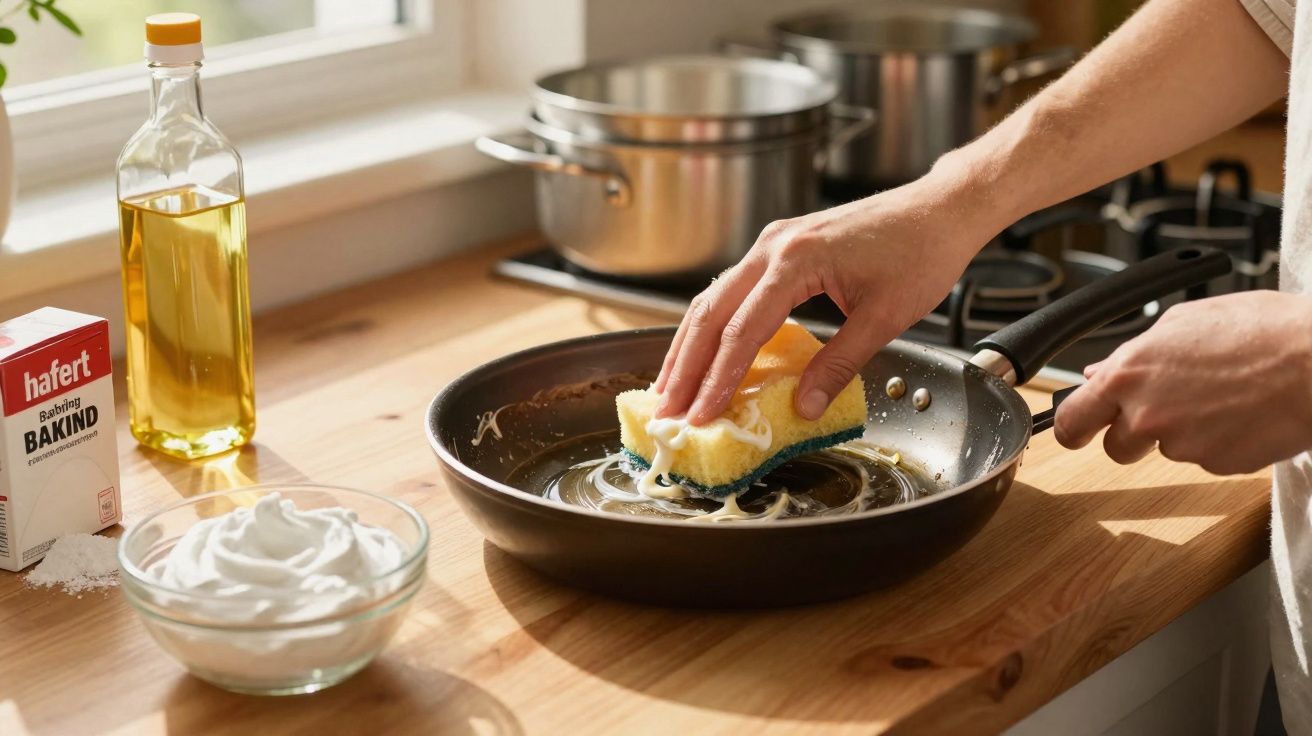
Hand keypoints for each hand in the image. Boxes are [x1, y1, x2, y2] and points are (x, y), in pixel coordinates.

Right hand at [654, 170, 1000, 424]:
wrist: (940, 208)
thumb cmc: (921, 253)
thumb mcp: (884, 317)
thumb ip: (839, 364)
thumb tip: (804, 406)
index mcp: (796, 260)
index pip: (743, 330)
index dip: (719, 379)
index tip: (701, 414)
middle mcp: (773, 246)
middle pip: (711, 312)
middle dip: (685, 365)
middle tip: (666, 409)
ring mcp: (773, 243)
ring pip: (714, 298)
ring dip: (690, 346)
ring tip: (671, 387)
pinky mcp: (780, 246)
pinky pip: (733, 289)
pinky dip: (713, 325)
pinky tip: (704, 352)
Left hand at [1054, 291, 1311, 474]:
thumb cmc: (1261, 331)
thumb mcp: (1184, 323)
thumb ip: (1134, 354)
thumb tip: (1098, 373)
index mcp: (1129, 375)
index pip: (1073, 419)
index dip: (1071, 428)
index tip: (1073, 431)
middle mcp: (1147, 415)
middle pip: (1116, 447)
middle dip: (1131, 435)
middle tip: (1163, 411)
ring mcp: (1183, 445)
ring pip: (1167, 449)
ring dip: (1183, 433)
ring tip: (1219, 397)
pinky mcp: (1217, 465)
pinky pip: (1205, 458)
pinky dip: (1218, 441)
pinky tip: (1241, 413)